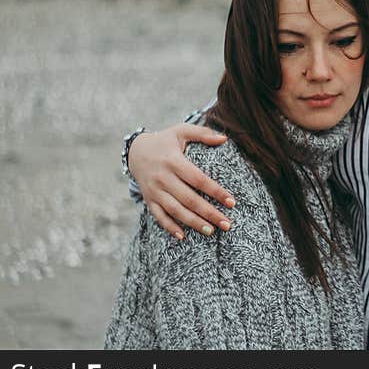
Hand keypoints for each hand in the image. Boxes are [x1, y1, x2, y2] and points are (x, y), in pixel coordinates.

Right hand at [128, 124, 233, 239]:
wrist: (135, 151)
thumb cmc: (165, 140)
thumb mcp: (181, 131)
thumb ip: (203, 134)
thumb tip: (224, 138)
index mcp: (173, 161)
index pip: (198, 179)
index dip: (216, 191)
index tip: (232, 202)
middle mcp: (163, 178)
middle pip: (189, 199)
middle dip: (209, 213)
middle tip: (227, 224)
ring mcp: (154, 191)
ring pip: (175, 210)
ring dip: (193, 223)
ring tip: (211, 231)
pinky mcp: (149, 199)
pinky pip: (158, 216)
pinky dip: (169, 227)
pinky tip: (183, 236)